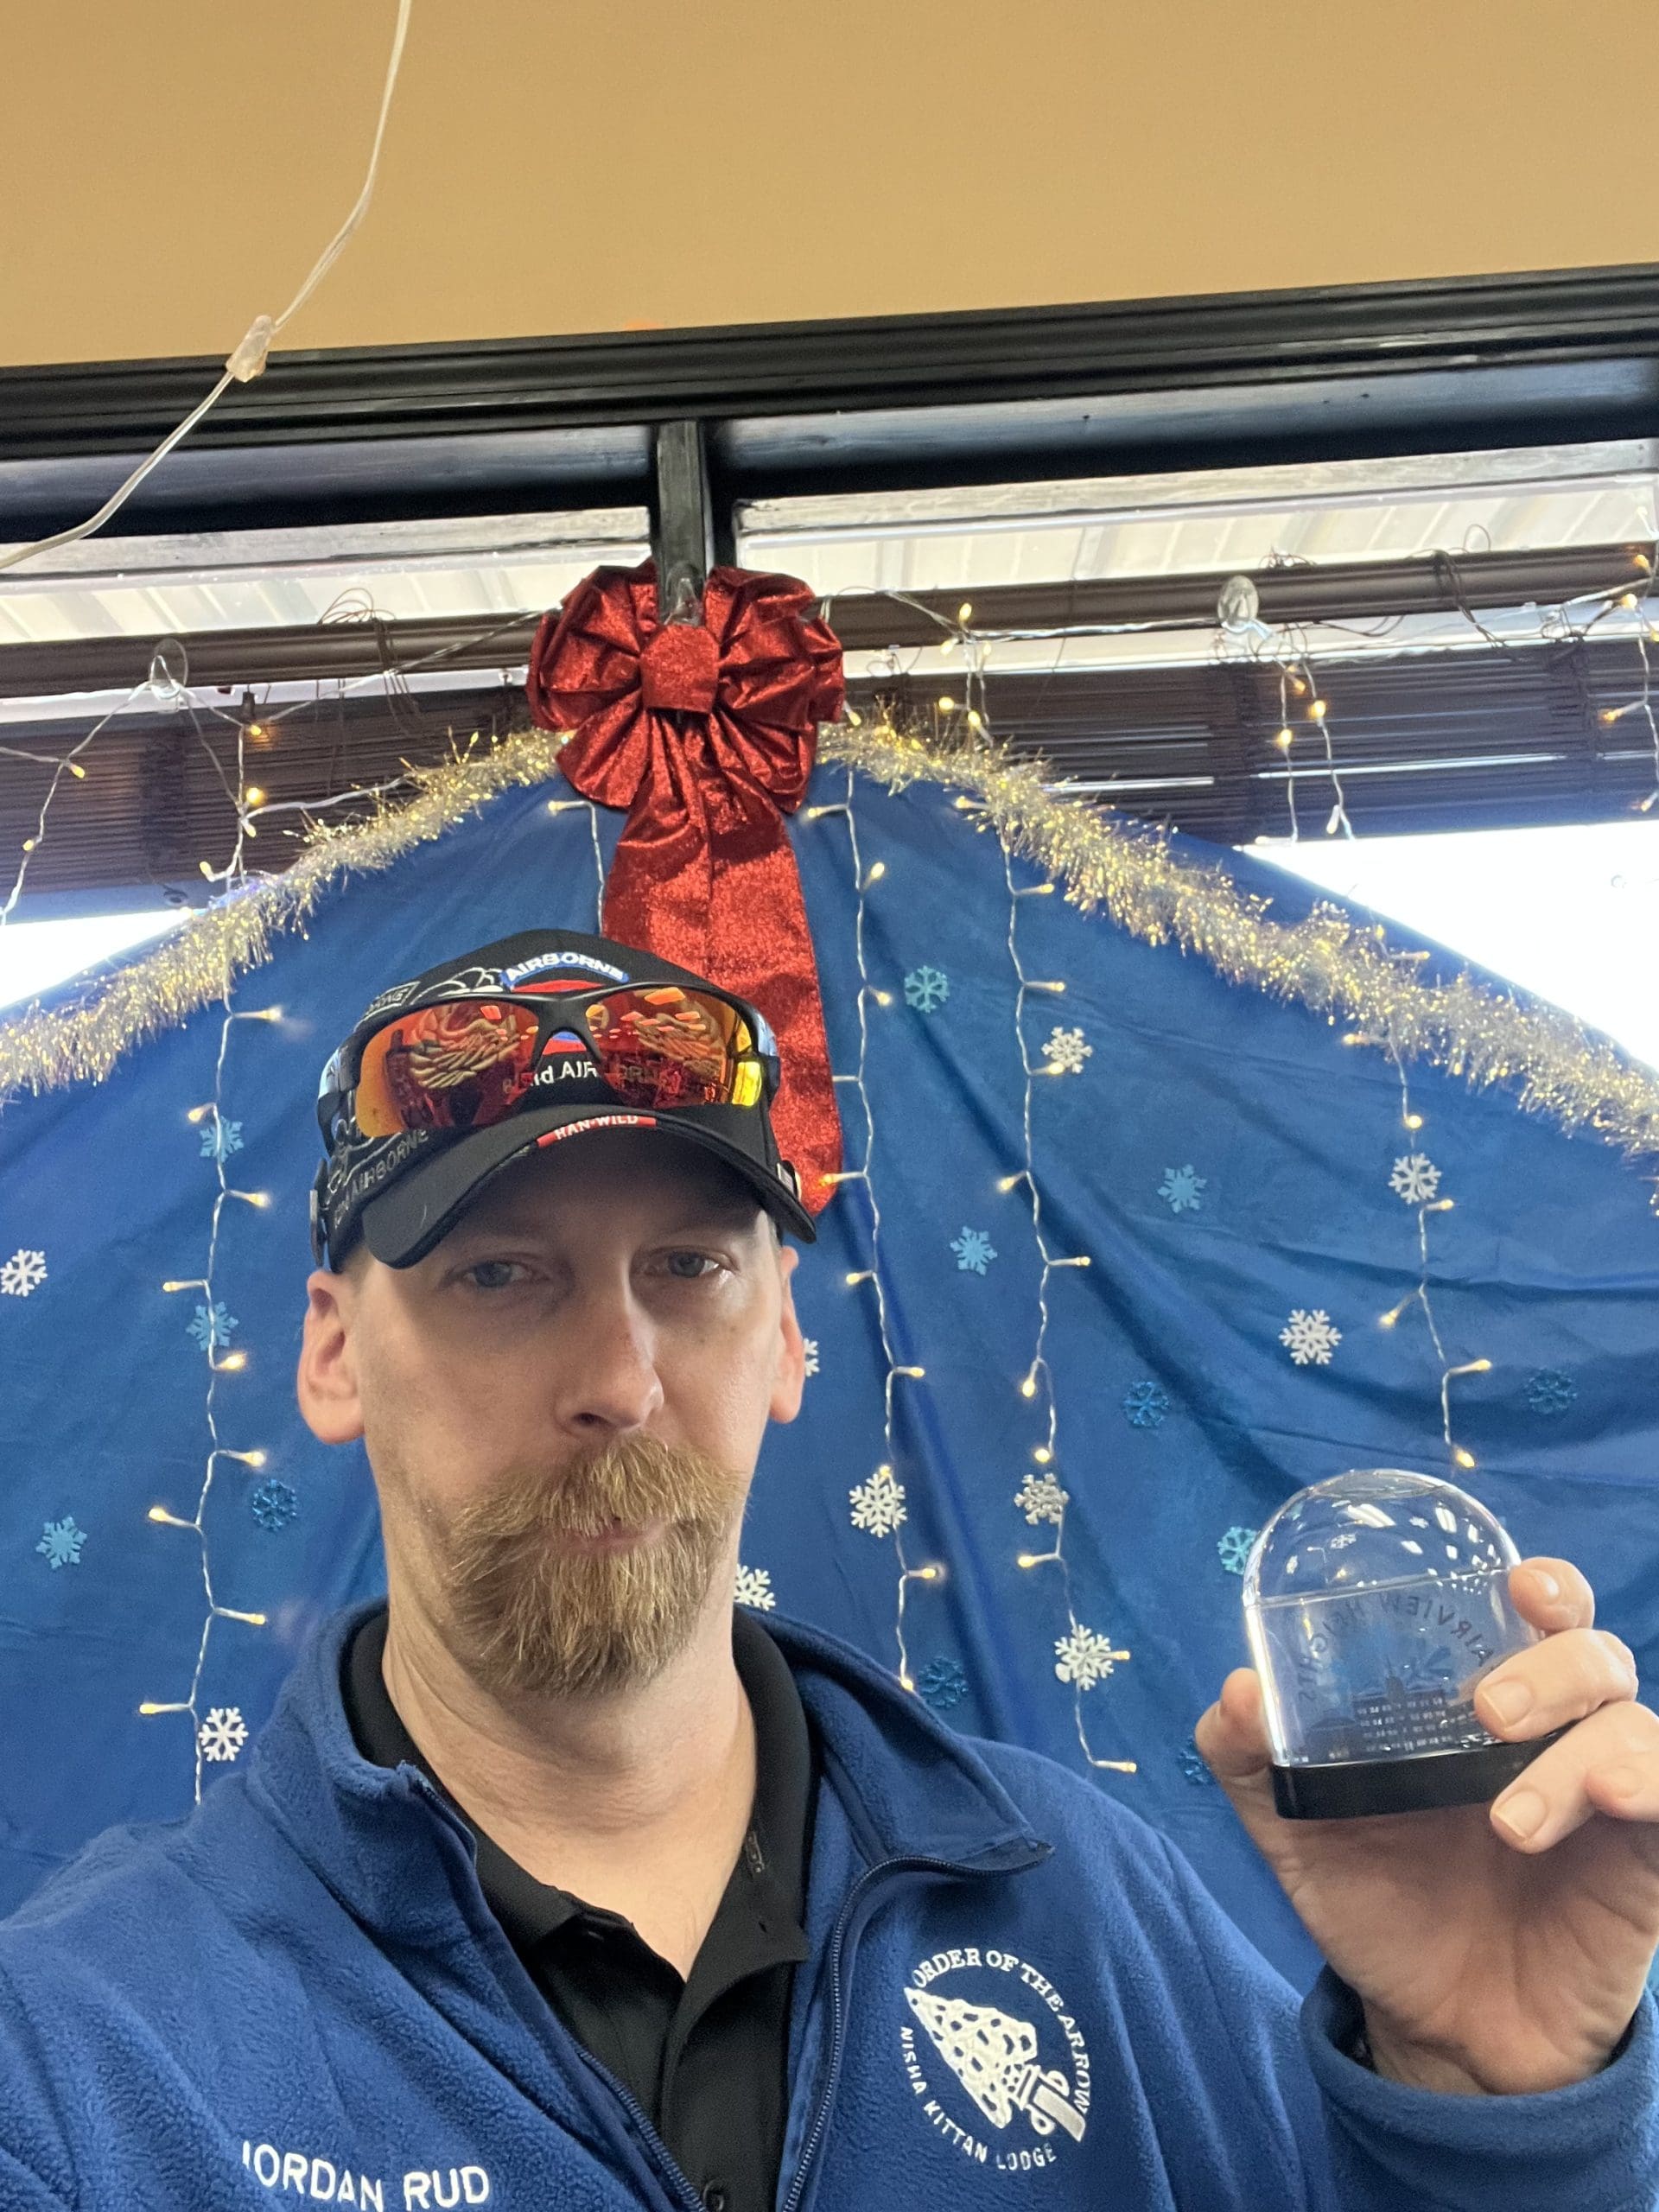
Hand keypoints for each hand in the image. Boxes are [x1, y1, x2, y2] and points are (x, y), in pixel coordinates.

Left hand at [1195, 1558, 1658, 2094]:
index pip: (1536, 1612)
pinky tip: (1614, 1800)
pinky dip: (1653, 1782)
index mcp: (1482, 1701)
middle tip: (1489, 1712)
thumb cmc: (1380, 1900)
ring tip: (1512, 1823)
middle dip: (1550, 1666)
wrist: (1435, 2026)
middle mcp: (1554, 1733)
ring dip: (1577, 1757)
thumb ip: (1251, 1762)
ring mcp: (1603, 1797)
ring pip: (1630, 1725)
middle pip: (1590, 1653)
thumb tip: (1238, 1693)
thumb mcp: (1298, 1831)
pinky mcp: (1641, 1866)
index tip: (1517, 1584)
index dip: (1541, 1585)